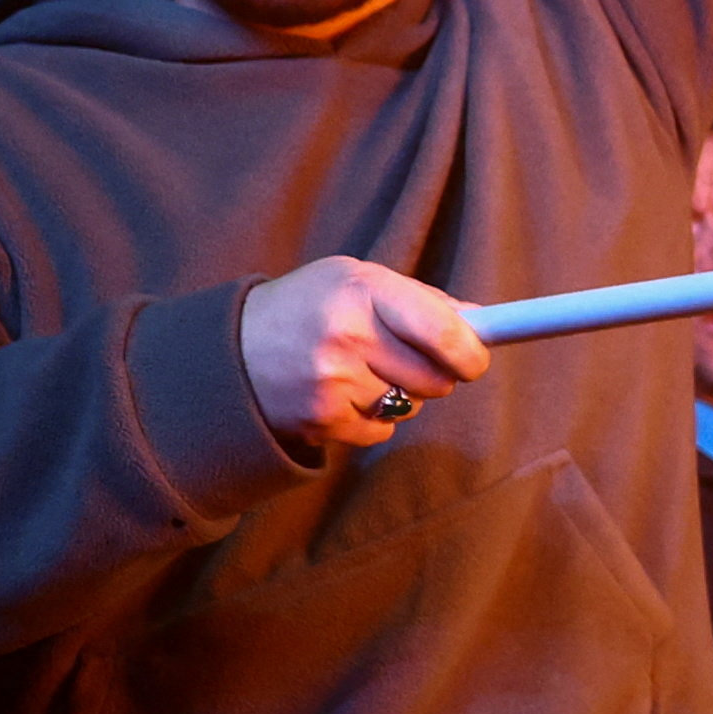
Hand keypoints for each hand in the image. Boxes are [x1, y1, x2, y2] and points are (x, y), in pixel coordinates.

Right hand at [240, 257, 486, 451]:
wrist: (230, 350)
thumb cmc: (309, 308)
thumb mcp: (357, 282)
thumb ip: (423, 301)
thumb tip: (482, 325)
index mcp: (361, 290)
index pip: (443, 331)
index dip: (470, 353)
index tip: (474, 359)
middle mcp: (345, 334)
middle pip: (435, 378)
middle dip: (434, 374)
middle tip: (402, 360)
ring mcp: (331, 381)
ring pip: (411, 406)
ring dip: (400, 396)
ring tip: (359, 372)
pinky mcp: (321, 419)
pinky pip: (382, 431)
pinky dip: (371, 419)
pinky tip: (339, 395)